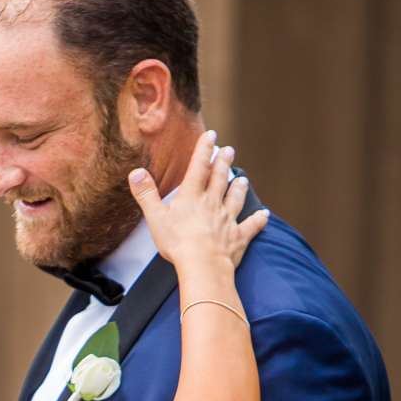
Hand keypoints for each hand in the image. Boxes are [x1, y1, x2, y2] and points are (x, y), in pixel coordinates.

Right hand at [131, 129, 268, 278]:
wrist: (203, 265)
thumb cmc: (177, 242)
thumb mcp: (156, 217)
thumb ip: (146, 194)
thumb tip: (136, 172)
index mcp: (192, 197)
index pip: (198, 167)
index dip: (204, 150)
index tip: (211, 135)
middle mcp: (212, 204)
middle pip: (219, 179)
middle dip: (223, 163)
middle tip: (229, 150)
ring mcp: (227, 220)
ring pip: (235, 199)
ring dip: (239, 187)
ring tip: (243, 178)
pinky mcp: (237, 238)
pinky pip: (250, 226)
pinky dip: (258, 220)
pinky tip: (264, 214)